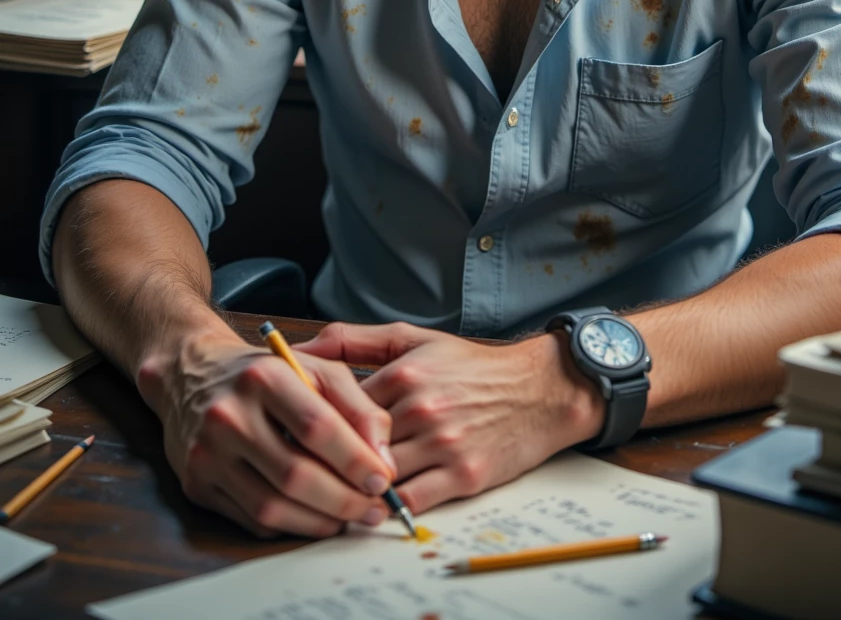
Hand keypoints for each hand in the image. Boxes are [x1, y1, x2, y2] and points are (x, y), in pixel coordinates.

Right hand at [136, 324, 397, 537]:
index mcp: (263, 378)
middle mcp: (228, 415)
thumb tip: (384, 459)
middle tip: (374, 508)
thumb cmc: (267, 374)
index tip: (383, 479)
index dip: (355, 459)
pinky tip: (315, 516)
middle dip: (343, 499)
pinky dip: (291, 525)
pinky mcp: (197, 485)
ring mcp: (207, 454)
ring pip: (272, 506)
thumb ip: (359, 406)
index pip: (316, 427)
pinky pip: (252, 520)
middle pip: (294, 474)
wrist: (194, 375)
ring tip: (351, 516)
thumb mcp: (317, 369)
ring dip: (320, 520)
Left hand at [298, 322, 604, 513]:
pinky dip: (388, 508)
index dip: (314, 422)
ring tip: (333, 492)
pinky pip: (412, 501)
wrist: (538, 390)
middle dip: (327, 459)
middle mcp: (421, 408)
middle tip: (302, 469)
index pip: (338, 405)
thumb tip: (300, 348)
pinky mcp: (462, 475)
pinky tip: (374, 507)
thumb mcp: (415, 338)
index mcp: (404, 371)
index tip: (295, 433)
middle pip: (354, 445)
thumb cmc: (473, 366)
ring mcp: (442, 444)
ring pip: (378, 477)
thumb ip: (353, 340)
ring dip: (354, 487)